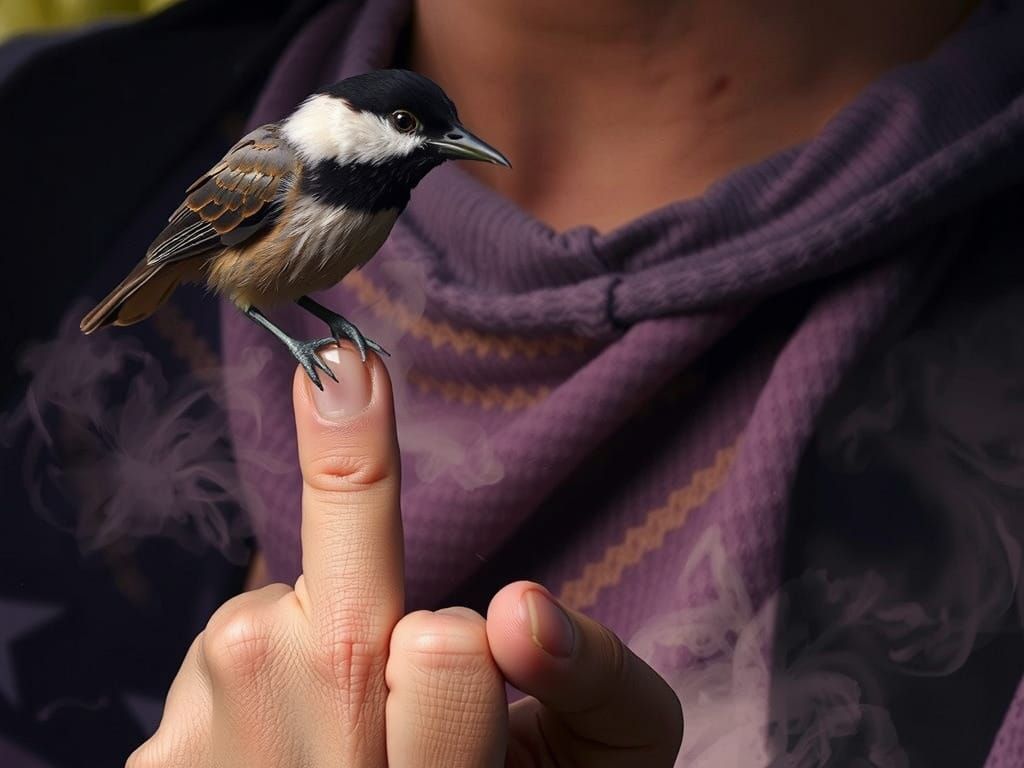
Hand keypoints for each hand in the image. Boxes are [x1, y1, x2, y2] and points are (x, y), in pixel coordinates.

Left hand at [128, 343, 681, 766]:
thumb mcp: (594, 749)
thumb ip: (592, 678)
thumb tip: (515, 608)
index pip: (447, 649)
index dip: (391, 504)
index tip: (346, 368)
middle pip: (323, 616)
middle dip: (358, 612)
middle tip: (378, 689)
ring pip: (262, 627)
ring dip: (303, 658)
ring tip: (328, 745)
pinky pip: (218, 670)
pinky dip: (252, 695)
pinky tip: (273, 758)